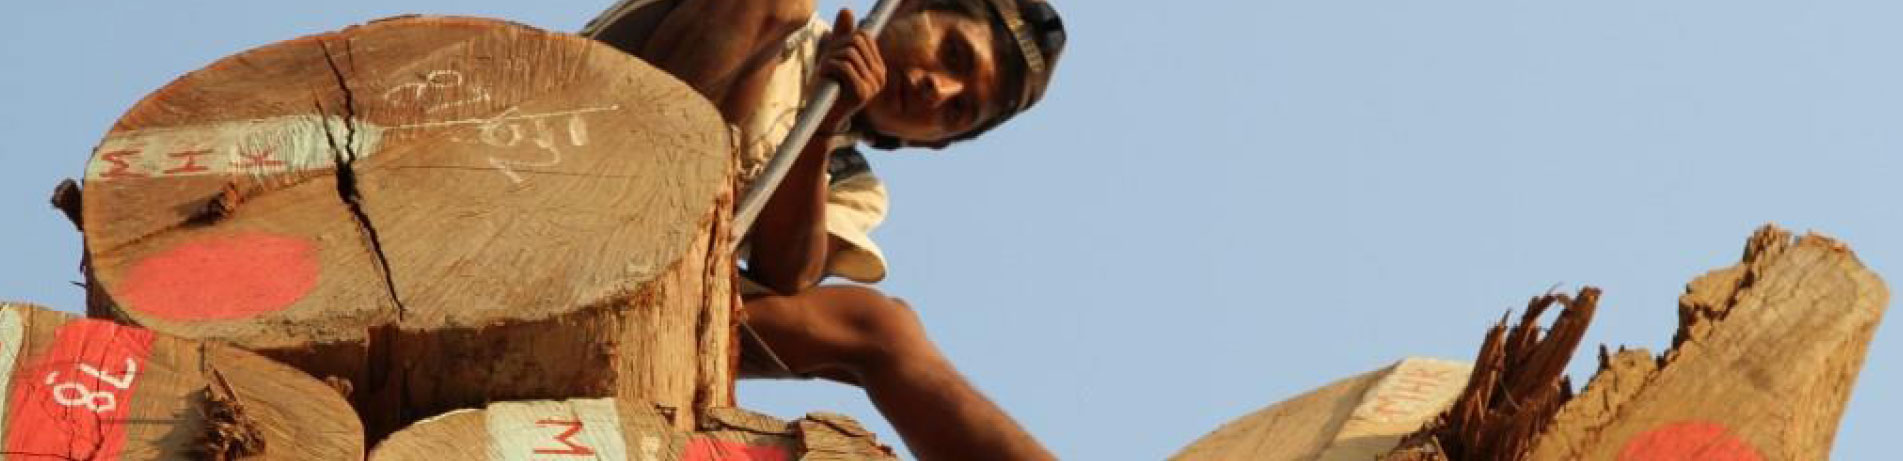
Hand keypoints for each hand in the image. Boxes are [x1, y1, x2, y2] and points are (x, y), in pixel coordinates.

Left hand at [818, 8, 885, 128]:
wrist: (822, 117)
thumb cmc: (829, 86)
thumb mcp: (836, 56)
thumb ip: (842, 34)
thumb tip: (846, 9)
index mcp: (878, 67)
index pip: (863, 36)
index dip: (843, 39)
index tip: (833, 54)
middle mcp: (880, 76)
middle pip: (856, 41)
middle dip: (835, 48)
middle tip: (825, 62)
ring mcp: (873, 85)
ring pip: (848, 53)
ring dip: (829, 58)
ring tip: (824, 70)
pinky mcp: (861, 92)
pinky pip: (843, 66)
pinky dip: (828, 66)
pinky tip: (823, 75)